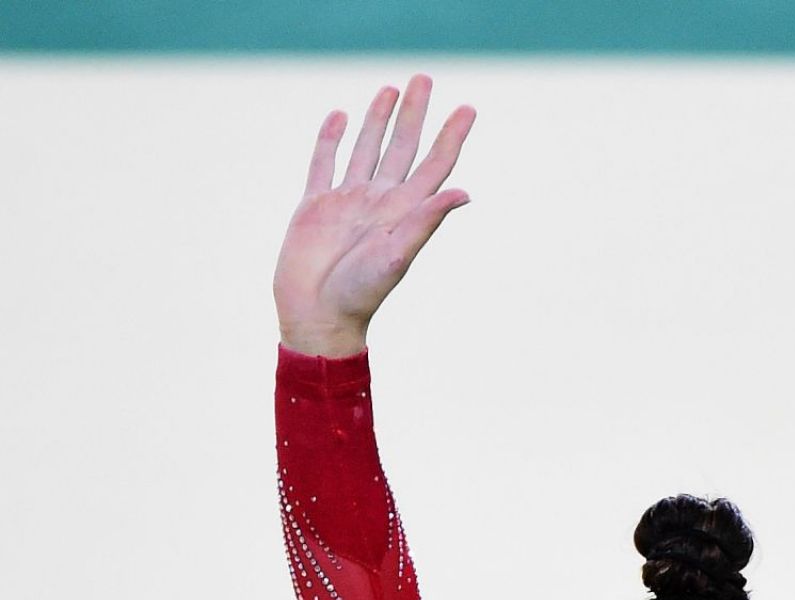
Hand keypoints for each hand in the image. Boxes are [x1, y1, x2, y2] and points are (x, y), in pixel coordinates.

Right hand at [273, 74, 474, 357]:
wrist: (316, 316)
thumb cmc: (358, 294)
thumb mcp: (397, 256)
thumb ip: (426, 220)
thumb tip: (465, 193)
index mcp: (403, 212)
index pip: (434, 165)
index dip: (451, 136)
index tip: (468, 108)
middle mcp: (379, 202)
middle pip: (402, 147)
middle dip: (414, 113)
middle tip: (424, 78)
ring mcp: (347, 202)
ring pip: (365, 148)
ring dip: (378, 119)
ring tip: (390, 89)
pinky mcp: (315, 206)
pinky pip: (324, 162)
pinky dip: (330, 138)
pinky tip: (339, 116)